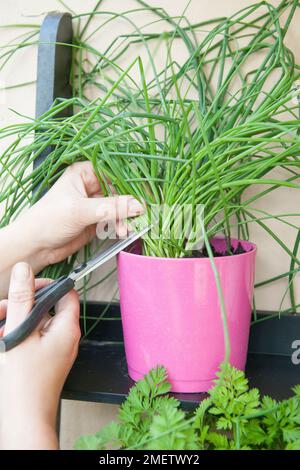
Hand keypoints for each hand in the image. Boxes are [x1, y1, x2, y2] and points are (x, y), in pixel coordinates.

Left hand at [0, 162, 143, 297]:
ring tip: (126, 227)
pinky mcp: (96, 222)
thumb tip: (135, 205)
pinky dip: (121, 226)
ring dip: (125, 217)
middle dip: (128, 202)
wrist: (35, 247)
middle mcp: (89, 188)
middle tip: (139, 212)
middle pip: (118, 190)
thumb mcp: (79, 210)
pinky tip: (122, 231)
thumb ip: (110, 208)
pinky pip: (115, 221)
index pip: (111, 170)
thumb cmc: (46, 221)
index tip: (144, 188)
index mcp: (82, 174)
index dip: (128, 179)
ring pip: (119, 207)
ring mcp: (94, 205)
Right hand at [0, 262, 79, 448]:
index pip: (66, 293)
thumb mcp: (19, 333)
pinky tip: (4, 340)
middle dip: (22, 305)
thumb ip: (21, 299)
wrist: (24, 420)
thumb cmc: (24, 384)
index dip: (46, 285)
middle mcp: (65, 337)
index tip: (25, 286)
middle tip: (2, 310)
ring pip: (36, 323)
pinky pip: (33, 338)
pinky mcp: (45, 359)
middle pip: (47, 307)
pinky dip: (18, 335)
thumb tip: (24, 271)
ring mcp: (55, 349)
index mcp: (66, 328)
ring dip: (16, 320)